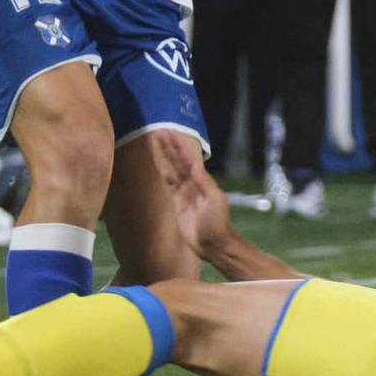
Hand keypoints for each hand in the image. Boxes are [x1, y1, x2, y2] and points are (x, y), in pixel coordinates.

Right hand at [158, 129, 237, 261]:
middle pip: (178, 161)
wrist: (213, 244)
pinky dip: (164, 175)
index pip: (187, 159)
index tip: (169, 133)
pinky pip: (169, 185)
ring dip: (166, 157)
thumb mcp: (214, 201)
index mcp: (202, 181)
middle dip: (170, 146)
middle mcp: (192, 184)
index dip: (178, 146)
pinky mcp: (178, 204)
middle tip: (159, 131)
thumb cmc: (217, 223)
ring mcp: (184, 193)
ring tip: (158, 144)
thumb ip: (204, 184)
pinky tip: (159, 166)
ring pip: (173, 170)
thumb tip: (194, 165)